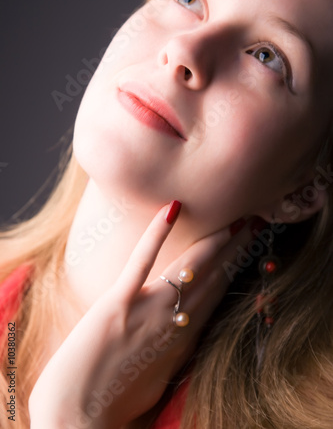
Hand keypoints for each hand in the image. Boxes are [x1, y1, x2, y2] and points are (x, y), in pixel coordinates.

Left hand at [29, 203, 251, 428]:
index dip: (235, 269)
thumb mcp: (157, 376)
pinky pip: (142, 262)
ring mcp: (148, 312)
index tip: (247, 247)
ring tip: (233, 220)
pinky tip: (172, 210)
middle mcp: (175, 323)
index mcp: (184, 339)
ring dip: (214, 241)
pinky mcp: (118, 305)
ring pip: (190, 268)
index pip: (218, 294)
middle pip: (213, 278)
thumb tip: (182, 328)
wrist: (78, 421)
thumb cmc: (113, 401)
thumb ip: (172, 348)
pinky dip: (156, 234)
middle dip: (235, 250)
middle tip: (252, 223)